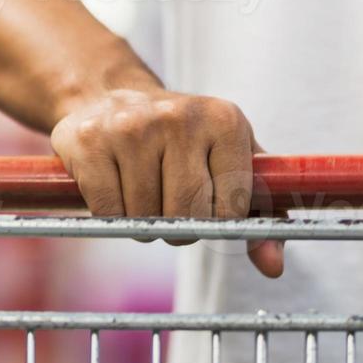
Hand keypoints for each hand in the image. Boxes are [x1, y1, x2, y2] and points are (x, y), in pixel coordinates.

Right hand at [50, 84, 284, 276]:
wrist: (112, 96)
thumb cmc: (182, 141)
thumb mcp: (230, 163)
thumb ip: (261, 214)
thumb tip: (273, 267)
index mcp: (225, 121)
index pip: (232, 207)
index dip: (217, 220)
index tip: (206, 205)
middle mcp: (179, 117)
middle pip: (188, 214)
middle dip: (179, 228)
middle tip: (170, 208)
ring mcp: (131, 126)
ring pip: (145, 216)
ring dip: (144, 224)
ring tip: (142, 194)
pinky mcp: (89, 141)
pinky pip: (109, 212)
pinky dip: (113, 217)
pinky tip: (115, 189)